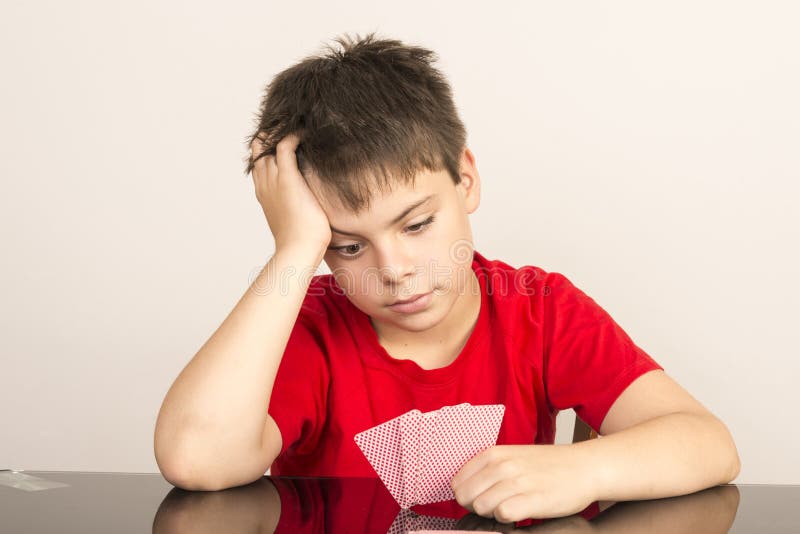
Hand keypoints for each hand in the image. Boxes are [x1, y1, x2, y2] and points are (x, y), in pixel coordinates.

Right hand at [250, 132, 331, 253]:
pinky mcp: (287, 178)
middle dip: (270, 135)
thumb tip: (310, 205)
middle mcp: (265, 183)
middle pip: (259, 150)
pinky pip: (286, 146)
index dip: (266, 149)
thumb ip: (297, 206)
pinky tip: (305, 131)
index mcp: (264, 193)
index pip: (259, 163)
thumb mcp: (295, 219)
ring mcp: (274, 179)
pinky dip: (294, 135)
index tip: (279, 140)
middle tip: (288, 124)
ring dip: (280, 131)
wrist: (298, 249)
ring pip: (268, 144)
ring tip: (295, 122)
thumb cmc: (301, 241)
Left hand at [451, 444, 597, 522]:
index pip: (458, 482)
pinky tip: (520, 514)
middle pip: (465, 497)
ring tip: (511, 508)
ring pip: (481, 507)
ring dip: (493, 514)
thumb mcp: (512, 457)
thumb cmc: (548, 466)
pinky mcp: (532, 499)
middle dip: (476, 506)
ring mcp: (517, 481)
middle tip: (495, 505)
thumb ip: (487, 469)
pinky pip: (502, 515)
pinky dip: (508, 519)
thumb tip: (463, 490)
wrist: (584, 467)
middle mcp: (502, 465)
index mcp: (493, 453)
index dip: (467, 495)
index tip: (481, 497)